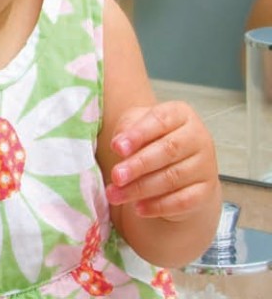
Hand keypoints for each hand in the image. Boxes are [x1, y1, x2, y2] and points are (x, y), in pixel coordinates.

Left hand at [105, 100, 218, 221]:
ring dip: (140, 189)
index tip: (116, 148)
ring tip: (115, 195)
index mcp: (181, 114)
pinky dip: (159, 206)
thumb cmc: (151, 139)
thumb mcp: (136, 124)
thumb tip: (120, 146)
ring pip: (172, 178)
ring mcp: (206, 164)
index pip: (160, 120)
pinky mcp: (207, 190)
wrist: (179, 166)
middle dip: (138, 165)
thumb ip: (127, 129)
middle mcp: (199, 137)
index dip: (137, 134)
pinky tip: (138, 208)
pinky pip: (183, 201)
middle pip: (167, 150)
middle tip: (115, 176)